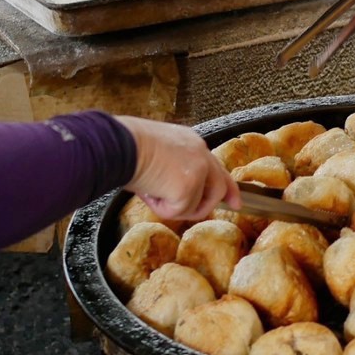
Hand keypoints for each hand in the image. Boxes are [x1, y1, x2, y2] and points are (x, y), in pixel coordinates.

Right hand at [117, 116, 237, 220]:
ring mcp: (198, 170)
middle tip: (223, 211)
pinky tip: (150, 191)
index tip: (233, 200)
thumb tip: (165, 191)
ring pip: (194, 205)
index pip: (214, 166)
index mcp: (190, 142)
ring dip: (173, 206)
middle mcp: (200, 154)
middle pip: (218, 186)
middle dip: (214, 203)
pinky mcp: (190, 187)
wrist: (120, 144)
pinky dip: (161, 208)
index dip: (226, 185)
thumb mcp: (155, 152)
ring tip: (153, 190)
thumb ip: (170, 169)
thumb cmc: (126, 146)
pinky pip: (178, 211)